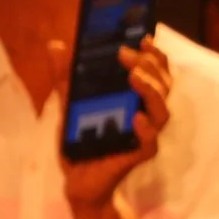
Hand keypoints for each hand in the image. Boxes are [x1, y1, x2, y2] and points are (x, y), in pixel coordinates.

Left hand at [60, 37, 169, 210]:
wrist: (77, 181)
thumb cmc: (81, 140)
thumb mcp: (71, 104)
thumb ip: (65, 76)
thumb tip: (55, 45)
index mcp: (135, 97)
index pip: (156, 70)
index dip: (154, 53)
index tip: (142, 37)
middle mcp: (145, 112)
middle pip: (163, 84)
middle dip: (149, 65)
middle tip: (125, 55)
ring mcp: (143, 135)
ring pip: (162, 110)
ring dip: (151, 90)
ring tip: (133, 77)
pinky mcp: (136, 157)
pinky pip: (150, 143)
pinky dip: (146, 130)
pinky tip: (136, 117)